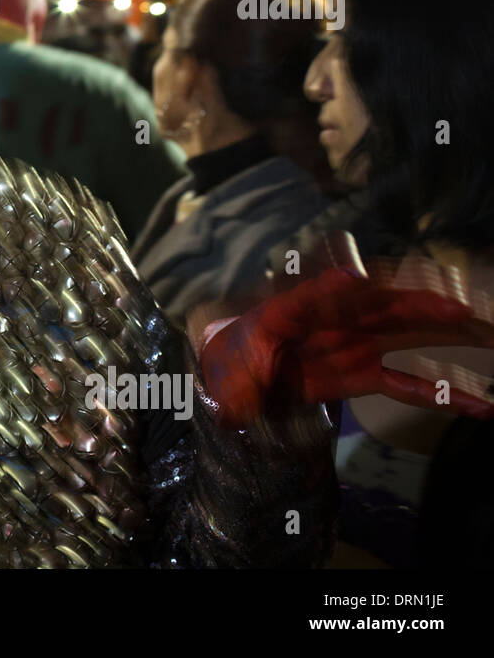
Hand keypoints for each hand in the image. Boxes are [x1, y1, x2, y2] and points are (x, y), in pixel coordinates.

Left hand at [198, 267, 493, 427]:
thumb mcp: (227, 384)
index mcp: (283, 315)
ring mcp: (349, 346)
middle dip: (411, 304)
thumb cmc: (230, 368)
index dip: (328, 289)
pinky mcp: (362, 373)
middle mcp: (326, 322)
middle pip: (371, 307)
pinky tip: (477, 404)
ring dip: (435, 331)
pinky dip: (439, 393)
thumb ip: (235, 398)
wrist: (236, 379)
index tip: (356, 279)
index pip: (304, 299)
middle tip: (453, 308)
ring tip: (477, 331)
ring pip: (398, 332)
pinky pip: (405, 382)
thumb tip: (232, 416)